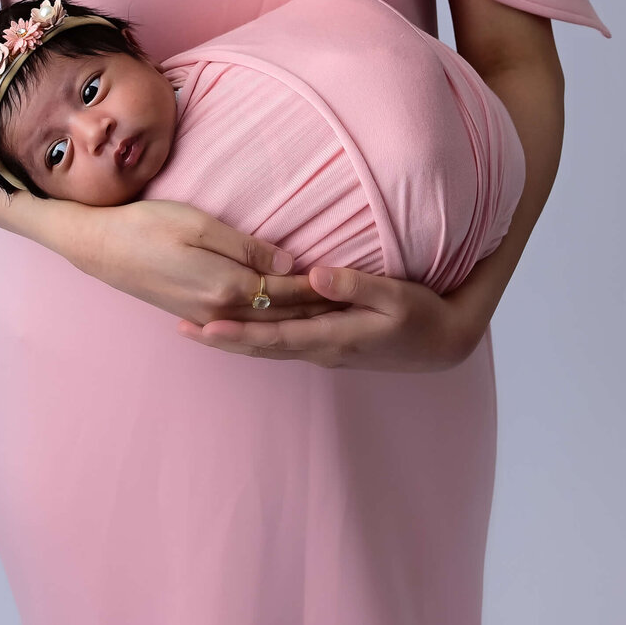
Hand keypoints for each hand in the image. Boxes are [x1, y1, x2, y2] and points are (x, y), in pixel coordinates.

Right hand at [76, 198, 334, 327]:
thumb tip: (289, 263)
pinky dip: (268, 325)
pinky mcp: (192, 314)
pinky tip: (280, 323)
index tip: (353, 283)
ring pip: (262, 324)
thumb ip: (246, 247)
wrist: (99, 247)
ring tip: (328, 317)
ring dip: (295, 320)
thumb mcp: (199, 224)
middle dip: (316, 309)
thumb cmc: (147, 225)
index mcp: (227, 287)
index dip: (320, 286)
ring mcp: (205, 317)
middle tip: (354, 307)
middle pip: (279, 313)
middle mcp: (220, 311)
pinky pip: (242, 326)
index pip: (287, 290)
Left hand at [175, 265, 491, 371]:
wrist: (445, 343)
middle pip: (262, 347)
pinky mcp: (329, 342)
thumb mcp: (396, 296)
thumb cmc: (422, 315)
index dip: (237, 332)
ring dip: (235, 338)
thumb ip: (355, 284)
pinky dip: (256, 336)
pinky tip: (242, 326)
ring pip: (269, 347)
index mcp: (333, 337)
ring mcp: (325, 349)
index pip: (274, 338)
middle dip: (222, 338)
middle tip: (180, 328)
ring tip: (198, 327)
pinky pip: (282, 342)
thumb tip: (314, 275)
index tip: (203, 326)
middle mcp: (322, 349)